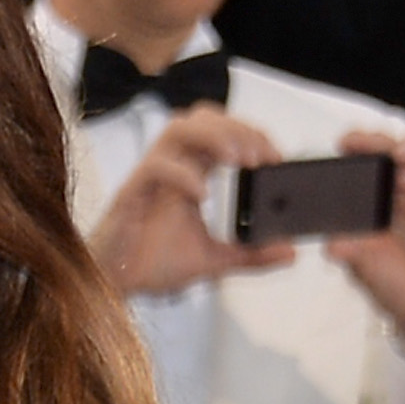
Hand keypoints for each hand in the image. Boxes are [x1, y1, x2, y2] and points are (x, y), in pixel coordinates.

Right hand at [86, 107, 294, 294]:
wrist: (114, 286)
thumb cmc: (151, 264)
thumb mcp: (214, 260)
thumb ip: (251, 254)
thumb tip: (290, 252)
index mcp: (190, 174)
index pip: (222, 131)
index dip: (251, 134)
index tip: (276, 159)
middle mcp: (171, 167)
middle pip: (202, 117)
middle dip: (237, 127)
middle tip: (260, 157)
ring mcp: (150, 178)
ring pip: (178, 127)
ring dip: (215, 137)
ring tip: (238, 160)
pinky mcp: (131, 194)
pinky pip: (155, 167)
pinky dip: (183, 175)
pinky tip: (203, 196)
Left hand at [326, 127, 404, 370]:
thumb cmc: (394, 288)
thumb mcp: (365, 273)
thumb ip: (353, 256)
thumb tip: (332, 245)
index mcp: (373, 205)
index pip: (366, 165)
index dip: (355, 150)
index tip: (340, 145)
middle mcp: (400, 197)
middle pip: (395, 149)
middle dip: (377, 139)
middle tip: (358, 141)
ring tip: (394, 154)